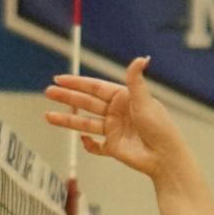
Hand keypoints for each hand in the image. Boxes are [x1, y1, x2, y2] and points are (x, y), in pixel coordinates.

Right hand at [44, 57, 190, 178]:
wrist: (164, 156)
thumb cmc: (160, 127)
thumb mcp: (145, 101)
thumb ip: (135, 80)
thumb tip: (141, 58)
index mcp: (123, 98)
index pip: (95, 88)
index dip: (77, 83)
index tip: (60, 79)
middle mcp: (116, 112)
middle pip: (86, 103)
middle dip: (67, 98)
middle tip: (49, 92)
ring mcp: (113, 130)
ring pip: (85, 123)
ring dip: (67, 120)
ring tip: (49, 116)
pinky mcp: (113, 148)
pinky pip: (96, 146)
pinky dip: (88, 145)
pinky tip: (83, 141)